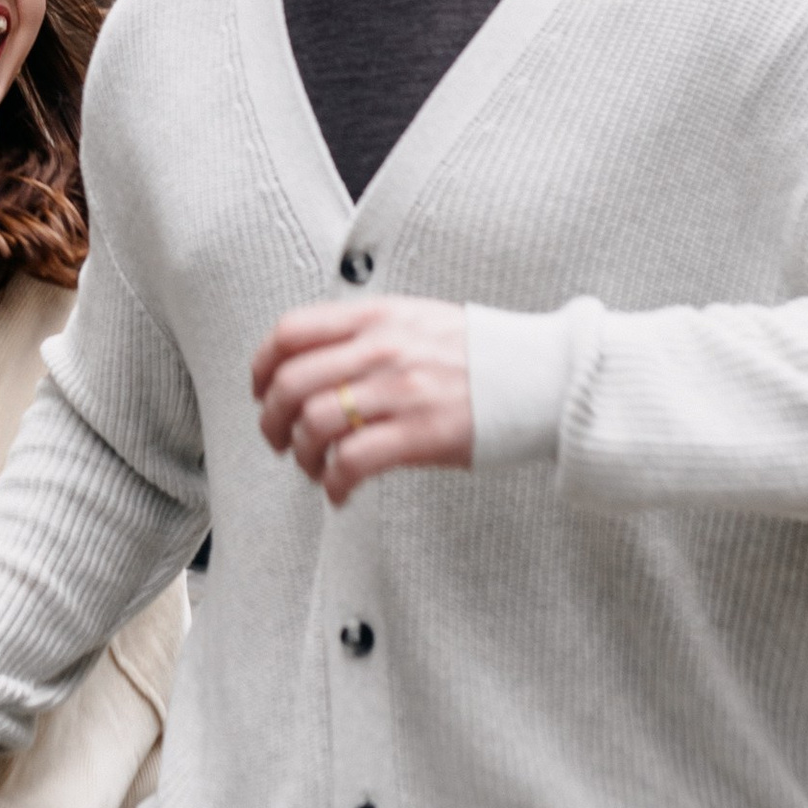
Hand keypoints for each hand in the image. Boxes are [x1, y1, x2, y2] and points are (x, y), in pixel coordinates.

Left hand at [252, 295, 473, 503]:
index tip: (261, 391)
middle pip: (290, 383)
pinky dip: (334, 483)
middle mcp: (382, 349)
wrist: (545, 376)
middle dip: (272, 420)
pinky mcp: (419, 434)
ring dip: (302, 455)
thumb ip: (368, 330)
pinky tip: (341, 491)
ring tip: (314, 468)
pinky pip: (352, 461)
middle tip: (280, 440)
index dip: (262, 366)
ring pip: (314, 424)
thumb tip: (317, 356)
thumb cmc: (482, 353)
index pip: (291, 332)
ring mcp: (400, 391)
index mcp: (378, 316)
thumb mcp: (418, 318)